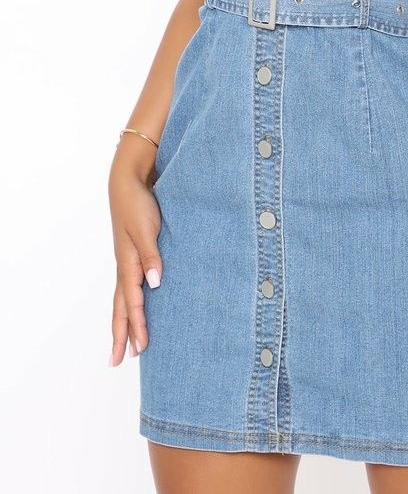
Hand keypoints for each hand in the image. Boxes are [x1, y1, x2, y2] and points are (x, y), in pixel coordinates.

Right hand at [107, 161, 162, 365]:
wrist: (128, 180)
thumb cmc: (138, 203)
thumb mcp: (147, 228)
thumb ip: (151, 256)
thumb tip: (154, 284)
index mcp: (128, 263)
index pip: (133, 302)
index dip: (137, 327)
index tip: (141, 350)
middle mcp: (126, 265)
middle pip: (121, 307)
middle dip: (122, 334)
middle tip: (118, 362)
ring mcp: (128, 259)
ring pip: (124, 298)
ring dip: (125, 321)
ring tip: (126, 344)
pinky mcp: (134, 251)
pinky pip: (131, 284)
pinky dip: (131, 301)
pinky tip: (137, 306)